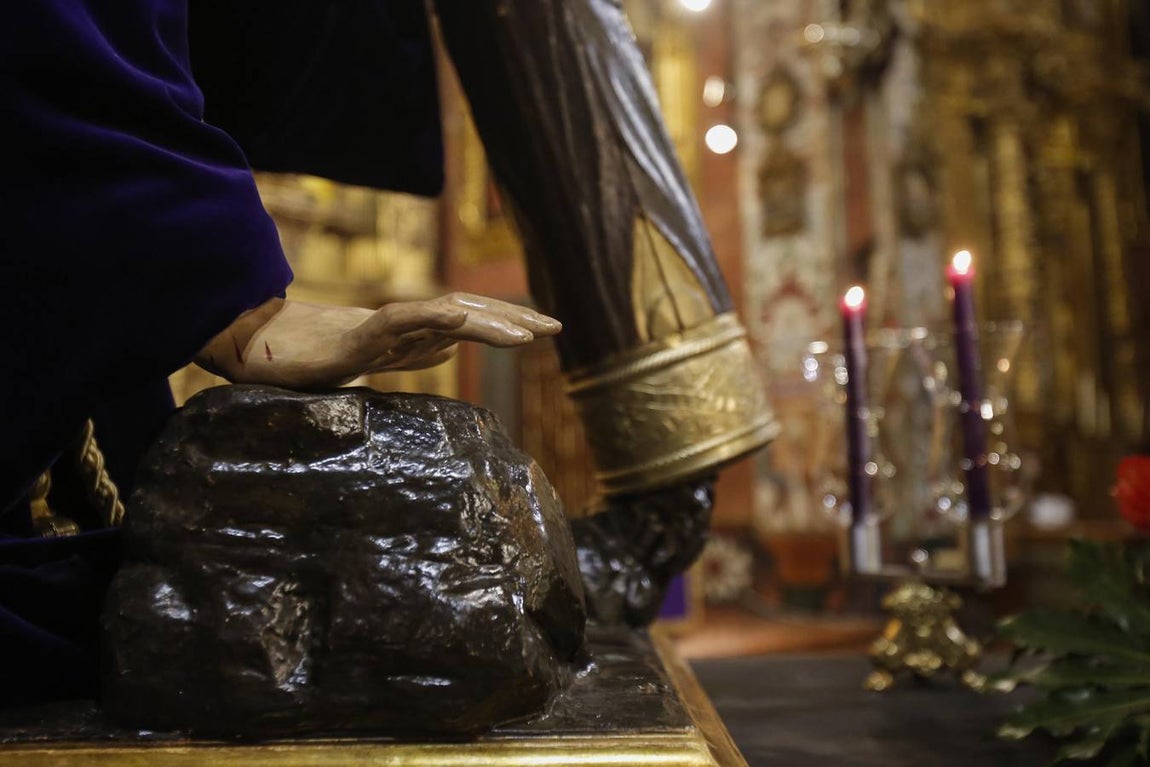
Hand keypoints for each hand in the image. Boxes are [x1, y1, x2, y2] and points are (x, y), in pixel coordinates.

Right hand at [196, 292, 559, 387]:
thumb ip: (412, 351)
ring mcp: (378, 329)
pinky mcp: (353, 338)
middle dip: (511, 319)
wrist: (254, 347)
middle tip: (556, 328)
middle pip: (465, 314)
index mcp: (407, 332)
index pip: (466, 322)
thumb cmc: (307, 354)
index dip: (504, 322)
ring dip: (485, 322)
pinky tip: (459, 322)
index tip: (543, 331)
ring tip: (525, 334)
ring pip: (440, 317)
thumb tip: (452, 347)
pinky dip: (429, 318)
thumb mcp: (371, 359)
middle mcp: (399, 324)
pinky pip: (396, 323)